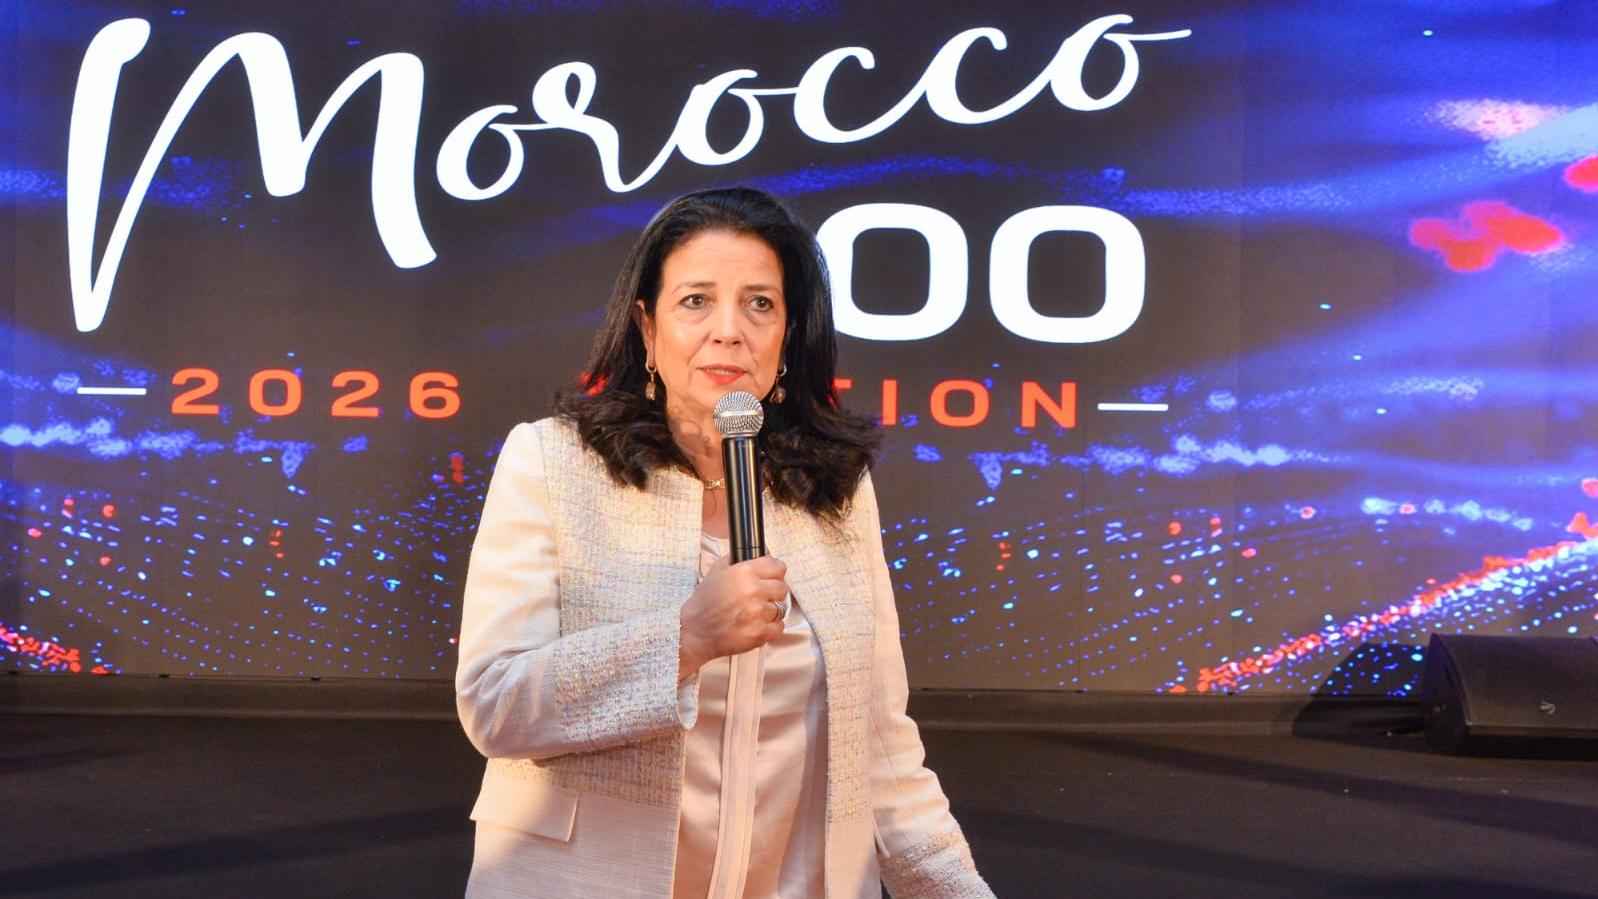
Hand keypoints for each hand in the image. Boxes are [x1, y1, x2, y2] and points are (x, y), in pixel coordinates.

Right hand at [679, 554, 788, 679]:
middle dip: (772, 593)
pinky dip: (770, 628)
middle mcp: (753, 590)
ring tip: (753, 614)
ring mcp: (757, 613)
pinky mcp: (759, 633)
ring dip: (770, 612)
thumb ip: (739, 560)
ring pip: (781, 609)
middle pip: (782, 588)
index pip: (779, 567)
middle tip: (759, 598)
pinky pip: (779, 627)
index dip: (775, 573)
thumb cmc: (705, 602)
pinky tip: (755, 625)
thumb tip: (761, 554)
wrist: (694, 631)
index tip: (771, 578)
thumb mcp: (717, 570)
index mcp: (744, 572)